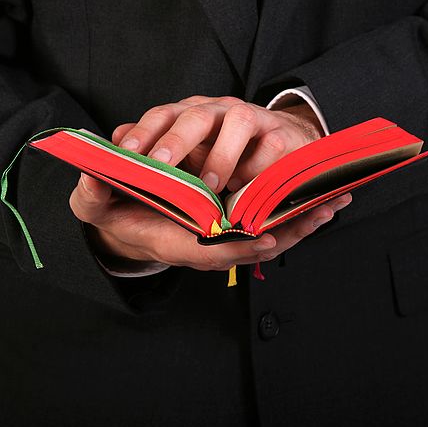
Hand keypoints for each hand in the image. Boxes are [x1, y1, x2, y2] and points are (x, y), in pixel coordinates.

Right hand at [69, 173, 351, 271]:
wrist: (120, 221)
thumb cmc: (111, 213)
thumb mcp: (93, 204)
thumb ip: (92, 195)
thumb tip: (91, 178)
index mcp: (176, 241)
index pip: (218, 247)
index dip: (245, 243)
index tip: (271, 236)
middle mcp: (205, 241)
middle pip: (257, 242)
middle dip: (291, 228)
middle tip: (325, 209)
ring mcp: (221, 233)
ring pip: (269, 232)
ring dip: (301, 219)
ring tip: (335, 201)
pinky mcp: (230, 221)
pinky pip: (268, 220)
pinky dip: (294, 212)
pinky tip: (320, 199)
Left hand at [111, 96, 323, 192]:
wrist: (283, 153)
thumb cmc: (225, 161)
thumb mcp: (185, 161)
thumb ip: (148, 155)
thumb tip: (111, 147)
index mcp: (191, 115)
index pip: (163, 115)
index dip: (144, 132)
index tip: (125, 153)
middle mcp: (220, 112)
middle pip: (196, 114)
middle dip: (176, 139)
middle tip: (160, 165)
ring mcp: (254, 120)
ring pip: (238, 121)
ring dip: (222, 154)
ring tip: (210, 185)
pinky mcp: (283, 136)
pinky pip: (272, 146)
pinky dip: (258, 167)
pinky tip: (246, 189)